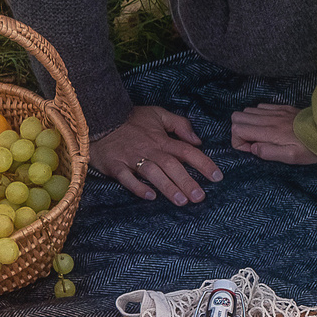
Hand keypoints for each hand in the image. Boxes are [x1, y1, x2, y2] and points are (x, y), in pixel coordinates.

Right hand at [92, 104, 222, 203]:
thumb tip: (197, 140)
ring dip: (167, 187)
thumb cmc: (130, 119)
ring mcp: (132, 159)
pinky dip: (138, 188)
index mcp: (161, 140)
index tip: (217, 177)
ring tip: (181, 201)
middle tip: (200, 197)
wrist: (98, 119)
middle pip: (172, 166)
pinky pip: (127, 179)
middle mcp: (149, 150)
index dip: (204, 164)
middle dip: (187, 181)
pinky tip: (150, 197)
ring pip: (152, 174)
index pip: (187, 151)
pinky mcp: (115, 166)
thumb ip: (179, 125)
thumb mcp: (157, 114)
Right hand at [230, 101, 316, 165]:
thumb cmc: (310, 148)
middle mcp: (269, 118)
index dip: (239, 142)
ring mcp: (276, 111)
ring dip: (248, 123)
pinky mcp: (283, 108)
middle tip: (252, 141)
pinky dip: (259, 116)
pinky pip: (261, 106)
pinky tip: (269, 126)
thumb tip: (253, 148)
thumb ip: (268, 153)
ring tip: (260, 135)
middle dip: (239, 131)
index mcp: (269, 132)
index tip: (252, 149)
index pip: (238, 130)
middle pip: (237, 117)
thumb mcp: (290, 157)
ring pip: (247, 110)